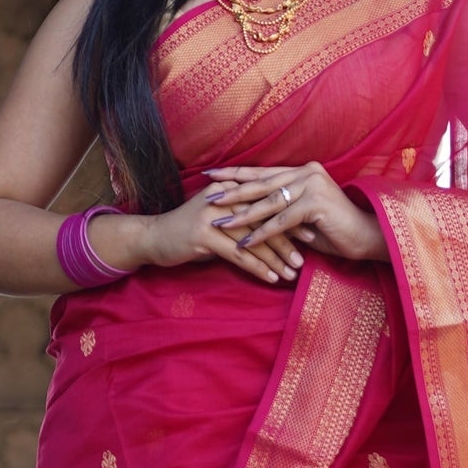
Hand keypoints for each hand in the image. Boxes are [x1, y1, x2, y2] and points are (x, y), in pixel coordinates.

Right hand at [116, 184, 305, 285]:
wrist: (154, 237)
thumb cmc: (190, 230)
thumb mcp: (219, 218)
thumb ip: (244, 218)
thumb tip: (277, 228)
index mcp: (231, 188)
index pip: (267, 203)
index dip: (290, 218)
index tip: (312, 232)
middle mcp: (224, 198)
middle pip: (265, 218)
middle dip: (289, 238)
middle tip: (308, 255)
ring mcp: (213, 215)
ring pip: (254, 238)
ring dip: (276, 257)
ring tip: (293, 271)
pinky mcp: (204, 235)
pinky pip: (239, 254)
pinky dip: (258, 267)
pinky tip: (272, 278)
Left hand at [202, 162, 386, 263]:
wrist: (367, 237)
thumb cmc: (335, 230)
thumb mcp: (302, 216)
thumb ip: (281, 210)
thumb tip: (252, 212)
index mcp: (302, 171)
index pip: (263, 172)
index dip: (236, 174)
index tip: (211, 175)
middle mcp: (306, 172)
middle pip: (261, 183)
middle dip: (232, 190)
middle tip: (208, 195)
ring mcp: (312, 186)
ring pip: (268, 202)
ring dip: (242, 214)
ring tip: (219, 222)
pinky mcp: (316, 204)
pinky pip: (281, 221)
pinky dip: (262, 233)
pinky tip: (245, 242)